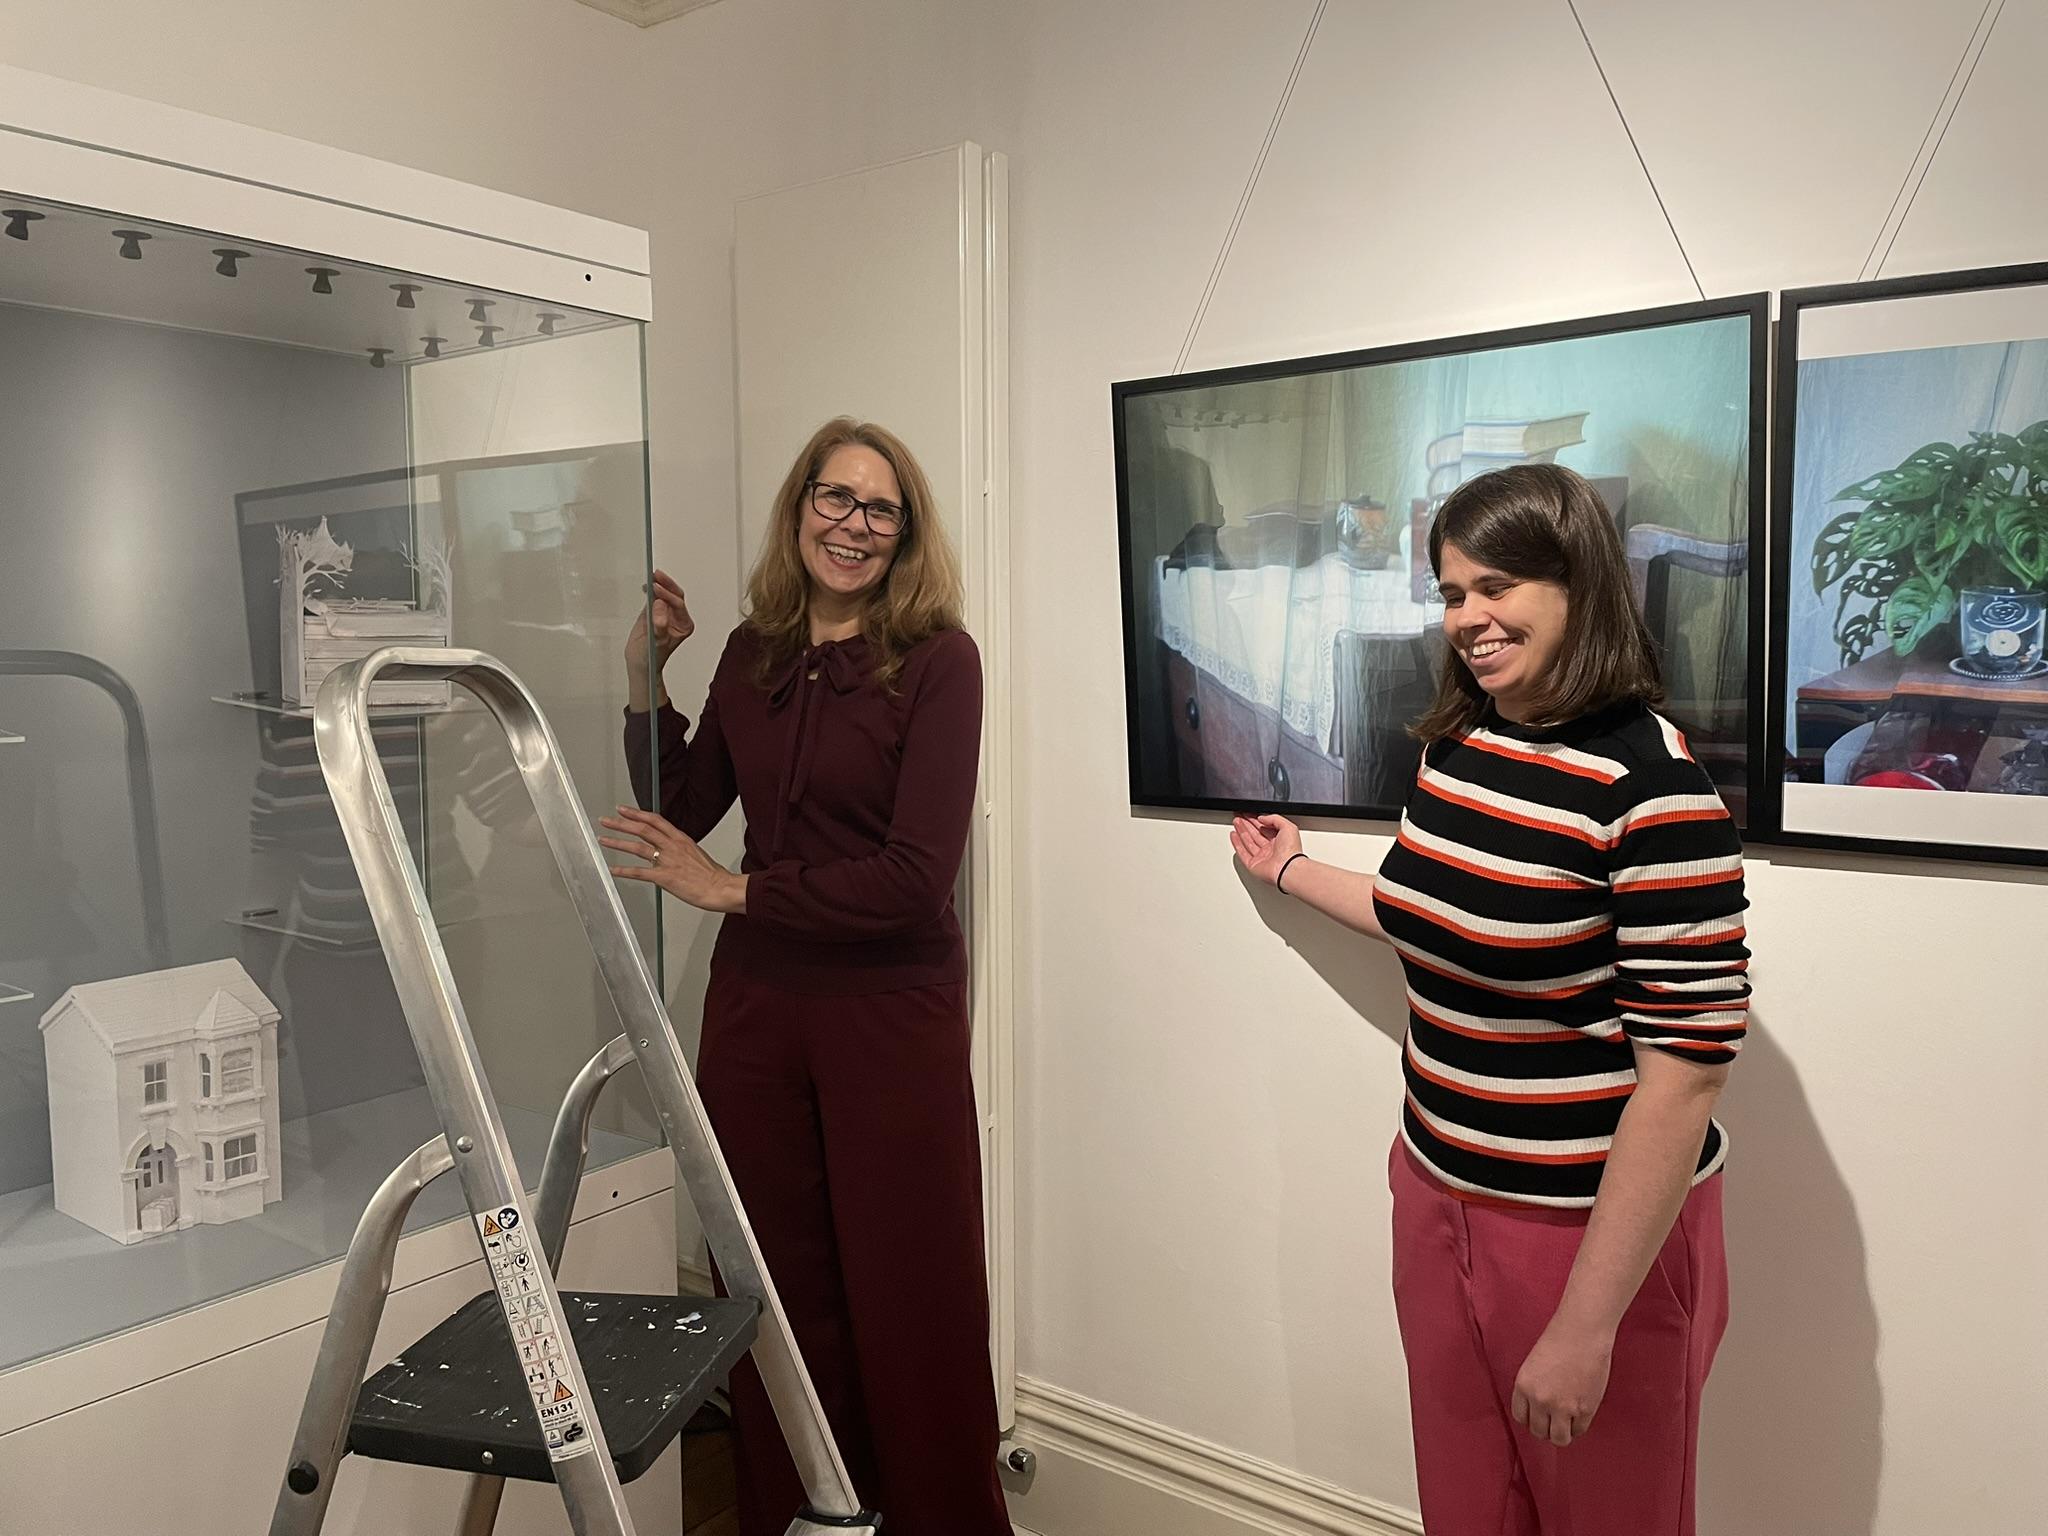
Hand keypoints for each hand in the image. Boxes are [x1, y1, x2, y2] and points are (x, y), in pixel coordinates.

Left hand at [598, 806, 744, 913]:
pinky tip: (614, 870)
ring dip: (617, 842)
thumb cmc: (712, 875)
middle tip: (606, 820)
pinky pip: (639, 872)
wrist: (721, 888)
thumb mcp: (696, 854)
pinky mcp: (664, 877)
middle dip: (621, 823)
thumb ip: (680, 850)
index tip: (624, 810)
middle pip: (642, 829)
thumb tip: (669, 851)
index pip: (655, 820)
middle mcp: (672, 846)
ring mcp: (667, 861)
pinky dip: (624, 870)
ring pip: (637, 847)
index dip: (637, 813)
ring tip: (604, 840)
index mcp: (681, 839)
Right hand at [624, 569, 693, 709]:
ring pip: (666, 594)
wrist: (641, 664)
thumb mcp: (656, 641)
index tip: (656, 589)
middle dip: (666, 585)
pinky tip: (646, 586)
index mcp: (684, 625)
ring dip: (659, 584)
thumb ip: (659, 623)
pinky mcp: (655, 611)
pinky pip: (655, 597)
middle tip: (656, 576)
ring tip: (651, 576)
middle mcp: (677, 618)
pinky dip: (651, 590)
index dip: (667, 595)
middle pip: (675, 595)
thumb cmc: (651, 657)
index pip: (678, 604)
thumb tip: (659, 604)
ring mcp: (666, 613)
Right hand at [1230, 814, 1302, 887]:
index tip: (1248, 813)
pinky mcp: (1253, 864)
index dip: (1256, 820)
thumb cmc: (1291, 850)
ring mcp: (1261, 857)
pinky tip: (1233, 835)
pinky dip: (1237, 844)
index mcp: (1280, 840)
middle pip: (1255, 834)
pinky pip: (1242, 853)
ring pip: (1248, 841)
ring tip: (1235, 821)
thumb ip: (1274, 818)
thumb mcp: (1288, 826)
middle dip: (1246, 824)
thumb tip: (1262, 818)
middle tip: (1239, 815)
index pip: (1265, 827)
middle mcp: (1270, 849)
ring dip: (1241, 831)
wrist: (1287, 868)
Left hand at [1512, 1317, 1612, 1447]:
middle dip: (1546, 1428)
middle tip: (1555, 1420)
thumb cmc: (1560, 1341)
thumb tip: (1540, 1411)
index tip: (1539, 1417)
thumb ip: (1534, 1389)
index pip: (1521, 1417)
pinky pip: (1579, 1431)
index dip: (1531, 1419)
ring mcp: (1562, 1407)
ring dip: (1562, 1433)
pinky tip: (1580, 1415)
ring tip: (1567, 1423)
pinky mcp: (1584, 1409)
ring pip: (1558, 1438)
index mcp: (1523, 1386)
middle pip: (1538, 1431)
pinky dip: (1579, 1426)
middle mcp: (1540, 1399)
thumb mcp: (1534, 1365)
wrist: (1582, 1332)